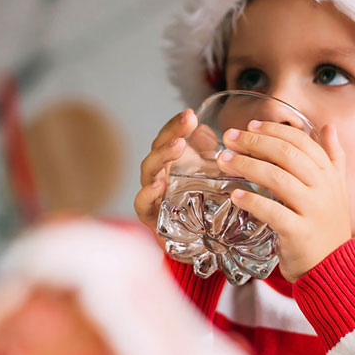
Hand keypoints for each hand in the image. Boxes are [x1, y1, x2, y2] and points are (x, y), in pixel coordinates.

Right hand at [133, 109, 196, 232]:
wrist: (201, 240)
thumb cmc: (203, 203)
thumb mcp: (212, 174)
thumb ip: (208, 151)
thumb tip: (204, 129)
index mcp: (171, 161)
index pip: (169, 137)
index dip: (177, 124)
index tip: (190, 114)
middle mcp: (159, 173)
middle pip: (158, 148)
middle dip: (172, 133)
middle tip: (187, 122)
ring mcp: (153, 193)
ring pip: (149, 170)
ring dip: (162, 156)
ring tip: (178, 146)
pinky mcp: (151, 216)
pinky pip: (142, 203)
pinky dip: (148, 193)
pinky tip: (158, 184)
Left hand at [216, 121, 351, 281]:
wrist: (334, 268)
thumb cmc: (328, 226)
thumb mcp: (337, 189)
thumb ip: (333, 157)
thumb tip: (329, 126)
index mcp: (330, 175)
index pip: (301, 141)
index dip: (273, 130)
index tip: (249, 126)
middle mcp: (324, 189)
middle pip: (287, 154)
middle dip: (254, 142)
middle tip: (229, 138)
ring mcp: (313, 211)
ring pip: (278, 179)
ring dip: (247, 165)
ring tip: (224, 160)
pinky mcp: (299, 233)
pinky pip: (273, 212)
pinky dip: (252, 202)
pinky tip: (235, 195)